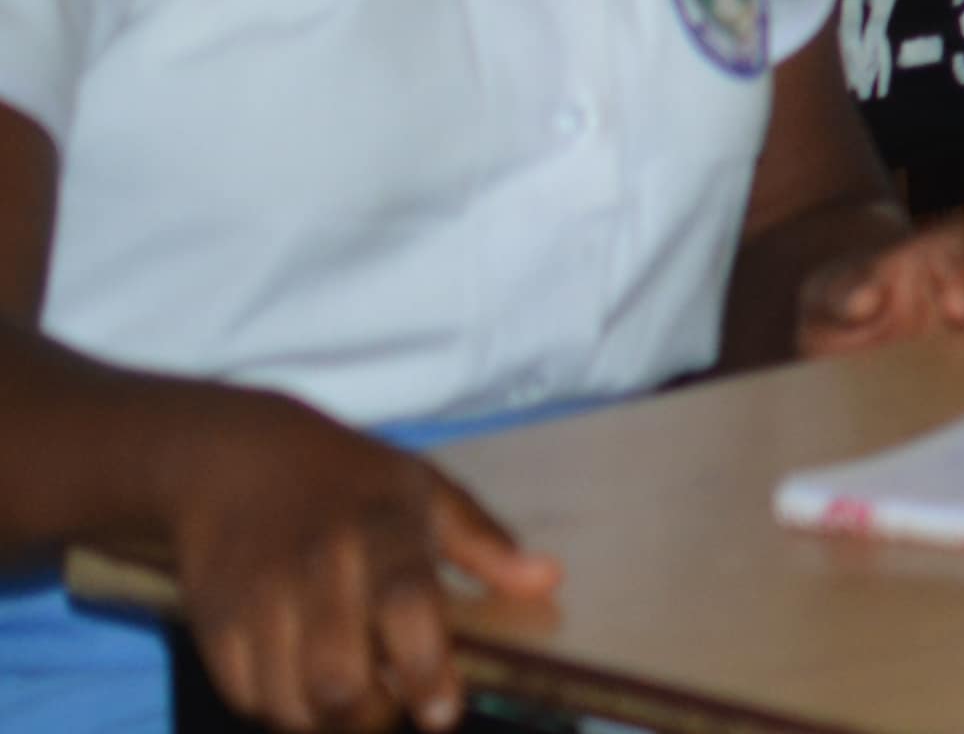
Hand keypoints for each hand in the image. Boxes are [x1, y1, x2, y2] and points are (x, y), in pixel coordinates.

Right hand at [156, 385, 554, 733]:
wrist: (233, 460)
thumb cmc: (348, 480)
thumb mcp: (425, 490)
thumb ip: (485, 544)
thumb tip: (547, 581)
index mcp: (378, 524)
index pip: (404, 602)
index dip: (425, 665)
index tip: (442, 714)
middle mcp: (313, 564)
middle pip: (337, 676)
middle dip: (372, 715)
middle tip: (396, 707)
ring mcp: (256, 597)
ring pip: (288, 701)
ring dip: (326, 720)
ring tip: (353, 699)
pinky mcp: (212, 624)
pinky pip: (246, 697)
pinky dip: (280, 708)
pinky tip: (304, 684)